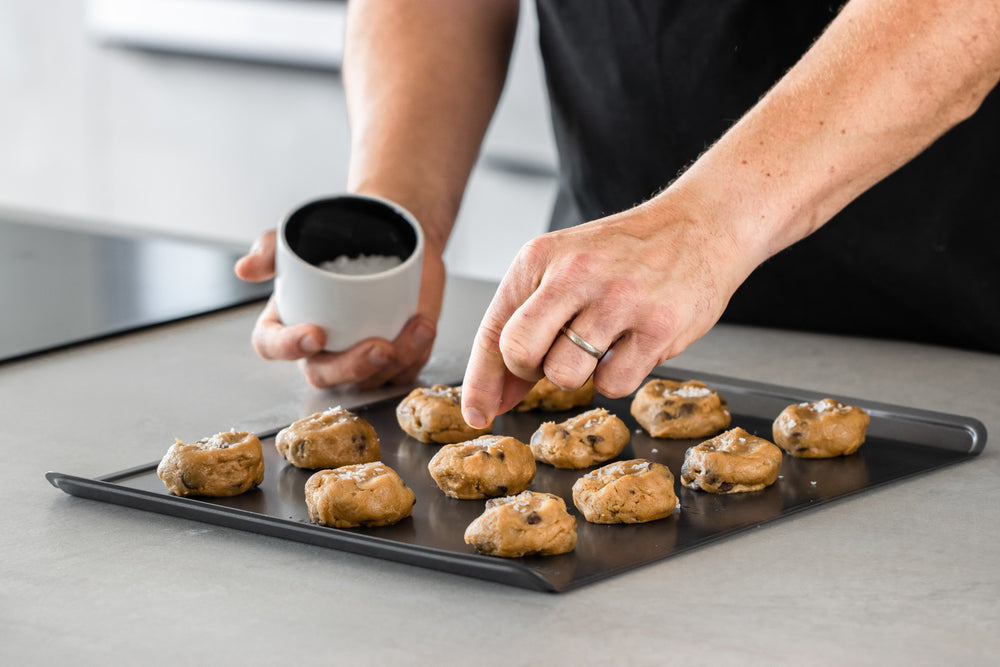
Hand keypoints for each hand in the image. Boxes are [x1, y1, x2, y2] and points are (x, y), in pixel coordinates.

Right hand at [234, 230, 444, 388]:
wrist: (389, 234)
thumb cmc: (335, 242)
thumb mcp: (300, 238)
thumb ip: (269, 250)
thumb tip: (244, 269)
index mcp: (287, 325)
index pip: (273, 346)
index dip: (289, 346)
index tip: (315, 333)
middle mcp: (321, 350)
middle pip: (325, 375)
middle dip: (353, 367)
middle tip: (380, 347)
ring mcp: (358, 357)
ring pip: (372, 378)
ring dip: (398, 358)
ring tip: (417, 326)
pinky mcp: (394, 358)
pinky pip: (405, 370)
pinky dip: (418, 353)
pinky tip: (425, 328)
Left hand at [460, 199, 754, 427]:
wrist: (702, 224)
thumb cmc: (627, 254)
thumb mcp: (566, 270)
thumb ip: (529, 326)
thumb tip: (494, 397)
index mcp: (540, 258)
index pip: (495, 329)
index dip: (480, 380)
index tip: (475, 414)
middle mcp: (575, 274)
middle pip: (519, 353)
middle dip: (529, 372)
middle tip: (555, 358)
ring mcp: (618, 300)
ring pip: (565, 375)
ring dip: (579, 373)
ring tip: (603, 342)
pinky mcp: (657, 326)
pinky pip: (613, 384)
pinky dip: (618, 376)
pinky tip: (634, 344)